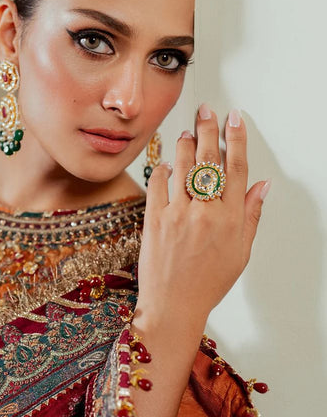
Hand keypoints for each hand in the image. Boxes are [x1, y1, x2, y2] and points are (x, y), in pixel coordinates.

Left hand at [135, 104, 268, 335]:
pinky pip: (156, 183)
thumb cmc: (207, 284)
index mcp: (230, 219)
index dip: (236, 138)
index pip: (236, 168)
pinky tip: (164, 163)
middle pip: (208, 159)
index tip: (234, 119)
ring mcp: (178, 214)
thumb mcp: (240, 252)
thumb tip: (261, 186)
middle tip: (205, 111)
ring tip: (185, 132)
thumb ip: (251, 216)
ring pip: (181, 165)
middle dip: (207, 129)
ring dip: (183, 143)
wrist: (173, 305)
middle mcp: (205, 212)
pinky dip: (161, 168)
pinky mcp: (153, 219)